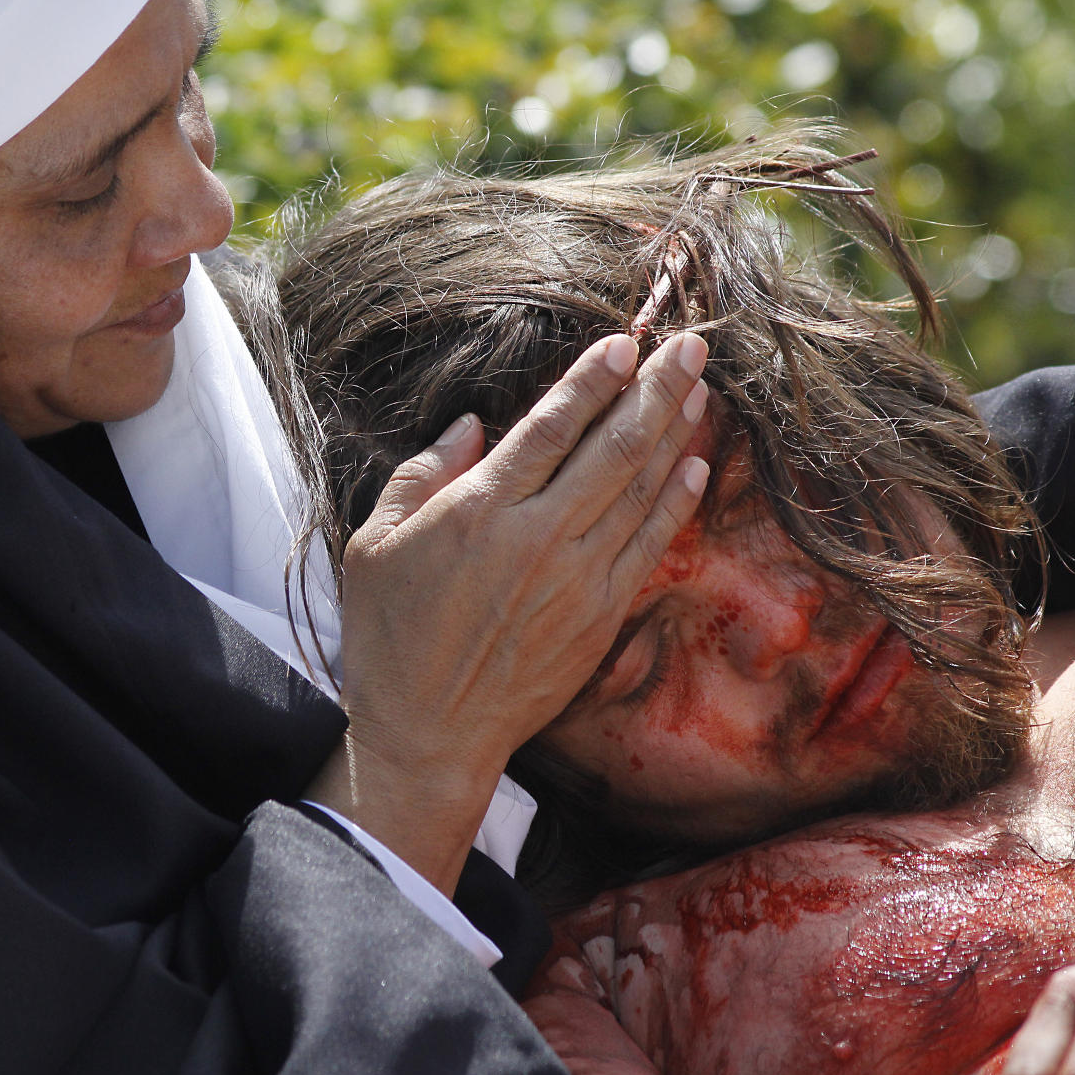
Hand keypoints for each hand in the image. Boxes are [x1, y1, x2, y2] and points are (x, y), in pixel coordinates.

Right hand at [306, 331, 710, 892]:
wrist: (430, 732)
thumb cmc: (391, 637)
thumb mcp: (373, 544)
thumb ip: (422, 476)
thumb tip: (471, 426)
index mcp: (479, 510)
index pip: (551, 426)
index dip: (592, 379)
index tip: (623, 342)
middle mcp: (539, 536)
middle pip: (614, 446)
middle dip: (657, 389)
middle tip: (689, 346)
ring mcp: (578, 578)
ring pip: (641, 489)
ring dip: (678, 435)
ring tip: (701, 390)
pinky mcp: (600, 616)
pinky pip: (650, 545)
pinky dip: (676, 503)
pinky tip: (695, 467)